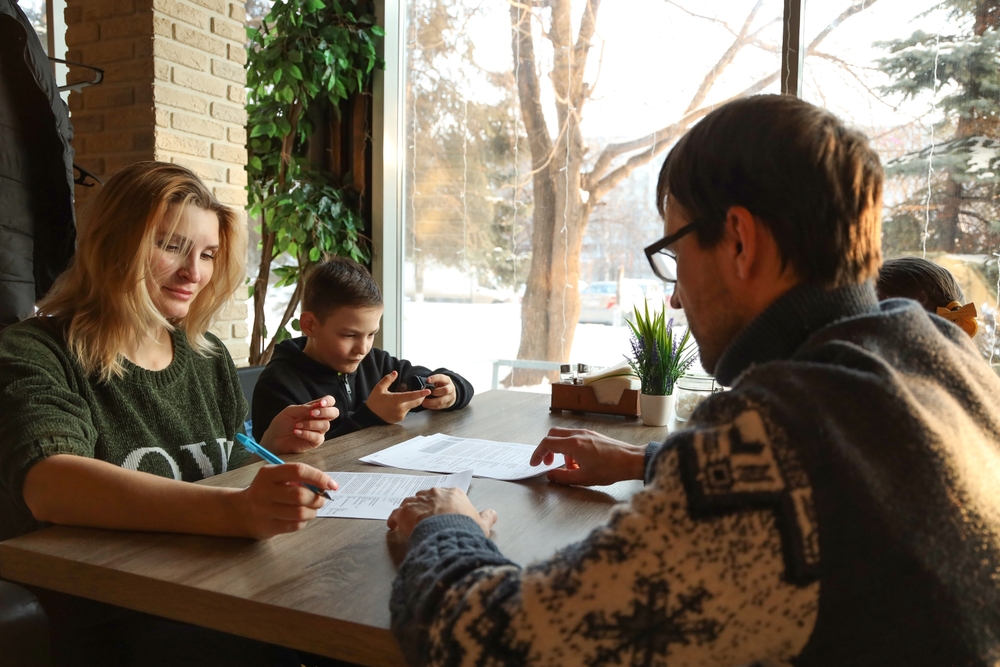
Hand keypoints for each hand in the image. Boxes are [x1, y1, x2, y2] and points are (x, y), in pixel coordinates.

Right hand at [236, 463, 337, 538]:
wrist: (241, 511)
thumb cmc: (267, 491)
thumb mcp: (276, 478)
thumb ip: (297, 478)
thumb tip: (325, 485)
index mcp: (268, 473)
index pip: (298, 471)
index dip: (319, 477)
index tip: (331, 484)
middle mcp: (264, 491)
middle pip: (300, 495)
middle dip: (317, 498)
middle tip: (321, 499)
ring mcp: (264, 510)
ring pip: (300, 512)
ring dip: (313, 511)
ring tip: (312, 509)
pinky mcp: (267, 527)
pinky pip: (294, 525)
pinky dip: (303, 522)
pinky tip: (300, 518)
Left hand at [261, 396, 338, 454]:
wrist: (274, 438)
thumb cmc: (282, 423)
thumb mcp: (290, 411)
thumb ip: (303, 408)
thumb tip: (316, 406)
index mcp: (314, 409)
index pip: (329, 402)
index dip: (328, 401)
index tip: (320, 403)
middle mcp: (319, 419)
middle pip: (335, 413)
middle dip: (325, 412)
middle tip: (312, 413)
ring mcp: (318, 431)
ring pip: (325, 425)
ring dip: (311, 424)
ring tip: (297, 425)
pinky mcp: (315, 442)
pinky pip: (318, 437)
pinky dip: (307, 433)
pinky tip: (297, 432)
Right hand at [366, 371, 429, 422]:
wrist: (369, 416)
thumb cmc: (374, 401)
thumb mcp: (379, 388)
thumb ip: (388, 380)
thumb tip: (395, 373)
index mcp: (396, 400)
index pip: (412, 396)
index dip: (421, 393)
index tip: (428, 391)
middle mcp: (401, 409)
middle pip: (416, 402)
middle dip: (420, 397)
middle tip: (422, 391)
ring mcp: (401, 415)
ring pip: (411, 406)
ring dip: (410, 401)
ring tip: (401, 397)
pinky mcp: (400, 419)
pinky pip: (406, 411)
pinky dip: (405, 406)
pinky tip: (397, 405)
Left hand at [387, 487, 495, 540]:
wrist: (449, 536)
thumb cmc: (466, 530)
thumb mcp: (481, 524)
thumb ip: (487, 517)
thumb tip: (493, 513)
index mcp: (453, 493)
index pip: (444, 495)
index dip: (441, 505)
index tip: (440, 513)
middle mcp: (434, 493)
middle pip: (426, 497)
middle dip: (424, 506)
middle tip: (423, 518)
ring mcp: (418, 501)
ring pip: (410, 503)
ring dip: (409, 511)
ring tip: (408, 521)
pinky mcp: (404, 512)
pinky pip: (396, 514)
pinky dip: (394, 519)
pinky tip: (394, 526)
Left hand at [421, 373, 456, 409]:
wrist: (449, 392)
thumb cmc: (441, 386)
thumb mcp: (438, 381)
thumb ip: (432, 382)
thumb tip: (422, 385)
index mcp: (447, 380)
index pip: (442, 378)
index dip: (435, 378)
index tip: (427, 380)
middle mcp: (451, 388)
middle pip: (445, 390)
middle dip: (435, 392)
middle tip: (426, 394)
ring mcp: (450, 397)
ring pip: (442, 401)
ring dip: (431, 402)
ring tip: (423, 402)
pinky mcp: (448, 404)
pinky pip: (439, 406)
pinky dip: (432, 406)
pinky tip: (426, 405)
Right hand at [530, 427, 646, 485]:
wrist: (631, 461)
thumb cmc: (610, 469)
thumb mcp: (583, 478)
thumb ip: (563, 477)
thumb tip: (551, 475)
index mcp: (573, 444)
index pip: (547, 443)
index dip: (537, 454)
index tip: (534, 463)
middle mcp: (578, 434)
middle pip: (553, 435)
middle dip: (547, 449)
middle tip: (548, 463)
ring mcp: (586, 433)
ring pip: (564, 436)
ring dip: (560, 450)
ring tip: (568, 467)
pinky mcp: (593, 435)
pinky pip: (574, 438)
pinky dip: (570, 448)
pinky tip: (579, 462)